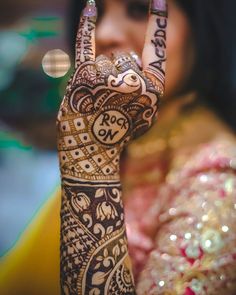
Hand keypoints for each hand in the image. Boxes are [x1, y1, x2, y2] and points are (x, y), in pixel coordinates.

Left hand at [57, 0, 166, 179]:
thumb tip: (135, 63)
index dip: (158, 24)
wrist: (93, 154)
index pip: (156, 50)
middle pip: (126, 58)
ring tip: (97, 102)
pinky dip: (86, 25)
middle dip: (117, 76)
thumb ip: (146, 90)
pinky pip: (87, 45)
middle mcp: (135, 82)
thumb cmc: (119, 134)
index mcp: (153, 91)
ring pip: (107, 59)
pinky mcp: (86, 78)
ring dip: (100, 78)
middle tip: (109, 102)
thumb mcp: (143, 116)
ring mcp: (110, 79)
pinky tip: (89, 6)